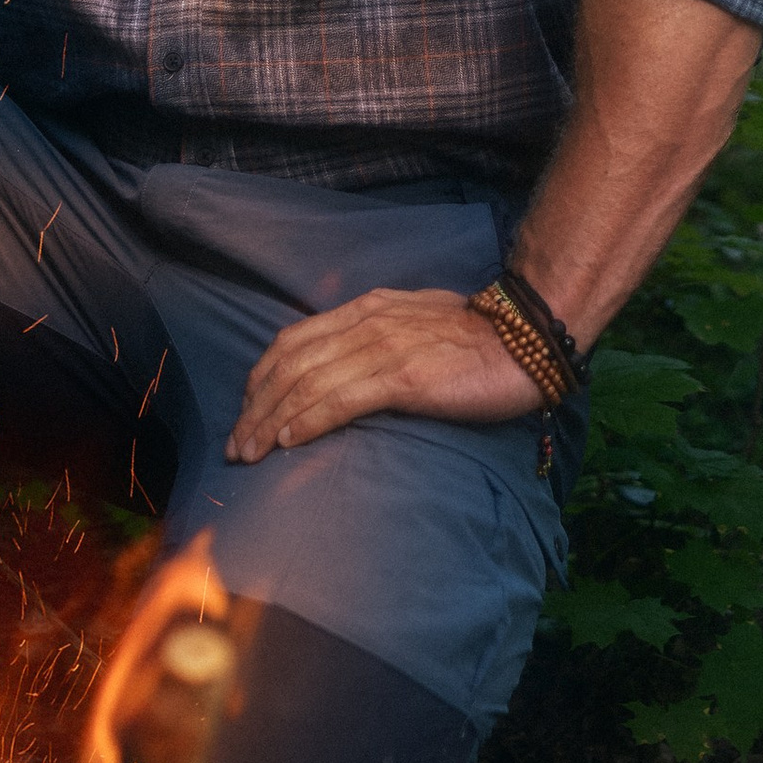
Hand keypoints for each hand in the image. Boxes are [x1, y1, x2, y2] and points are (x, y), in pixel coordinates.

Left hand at [226, 289, 542, 461]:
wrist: (527, 338)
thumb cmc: (478, 340)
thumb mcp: (416, 323)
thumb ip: (380, 337)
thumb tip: (349, 368)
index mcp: (367, 310)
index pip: (294, 340)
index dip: (262, 377)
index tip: (246, 410)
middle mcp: (366, 324)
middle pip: (290, 365)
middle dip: (254, 407)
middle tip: (234, 444)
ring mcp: (383, 348)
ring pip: (306, 384)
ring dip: (269, 421)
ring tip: (249, 452)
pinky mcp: (403, 376)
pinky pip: (340, 399)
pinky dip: (307, 420)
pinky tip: (288, 441)